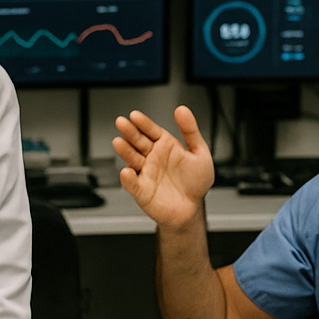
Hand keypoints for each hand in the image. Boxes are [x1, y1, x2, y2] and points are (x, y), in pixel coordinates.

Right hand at [113, 107, 214, 230]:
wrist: (192, 209)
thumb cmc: (195, 183)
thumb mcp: (200, 152)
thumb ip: (190, 130)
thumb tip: (182, 109)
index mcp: (165, 146)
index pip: (151, 131)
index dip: (143, 123)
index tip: (135, 115)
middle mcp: (153, 158)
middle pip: (138, 141)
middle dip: (130, 132)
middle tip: (121, 122)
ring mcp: (146, 173)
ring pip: (132, 159)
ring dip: (125, 151)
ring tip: (119, 142)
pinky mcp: (142, 190)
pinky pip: (132, 184)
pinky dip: (128, 179)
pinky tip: (126, 172)